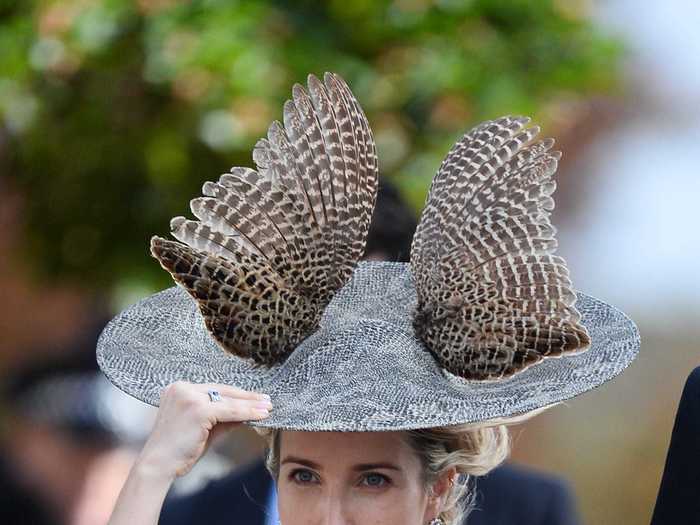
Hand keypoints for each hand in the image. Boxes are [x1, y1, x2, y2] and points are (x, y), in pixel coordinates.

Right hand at [137, 381, 271, 478]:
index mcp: (178, 389)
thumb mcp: (203, 428)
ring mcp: (189, 397)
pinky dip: (247, 412)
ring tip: (268, 407)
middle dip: (247, 397)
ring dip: (251, 404)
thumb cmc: (178, 450)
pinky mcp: (198, 409)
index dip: (235, 395)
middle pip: (222, 391)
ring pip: (228, 400)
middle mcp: (182, 388)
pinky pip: (229, 410)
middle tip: (266, 400)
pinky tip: (261, 415)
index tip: (253, 398)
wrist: (157, 465)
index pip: (214, 390)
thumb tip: (246, 413)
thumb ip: (222, 418)